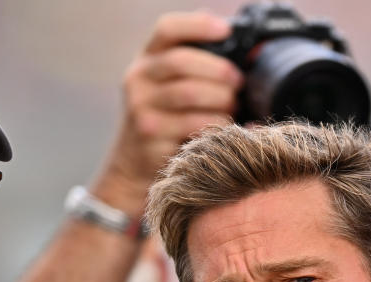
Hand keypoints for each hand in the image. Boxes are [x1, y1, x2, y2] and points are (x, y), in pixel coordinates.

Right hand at [90, 11, 243, 215]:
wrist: (132, 167)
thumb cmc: (162, 122)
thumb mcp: (164, 88)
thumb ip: (189, 66)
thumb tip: (231, 43)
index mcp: (145, 61)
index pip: (167, 30)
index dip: (198, 25)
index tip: (226, 30)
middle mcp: (138, 81)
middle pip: (181, 61)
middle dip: (218, 70)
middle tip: (238, 83)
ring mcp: (142, 109)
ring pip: (189, 93)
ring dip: (220, 99)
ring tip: (231, 107)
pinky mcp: (152, 137)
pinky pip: (194, 125)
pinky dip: (218, 125)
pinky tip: (225, 129)